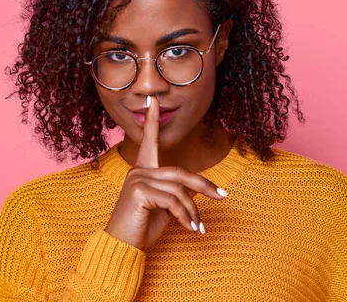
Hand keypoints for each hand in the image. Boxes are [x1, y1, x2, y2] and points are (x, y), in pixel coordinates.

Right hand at [104, 95, 227, 249]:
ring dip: (193, 211)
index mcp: (143, 171)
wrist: (123, 246)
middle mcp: (138, 170)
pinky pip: (173, 200)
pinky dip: (185, 216)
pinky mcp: (139, 191)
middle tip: (223, 196)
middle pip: (180, 173)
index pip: (149, 141)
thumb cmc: (142, 227)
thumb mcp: (165, 208)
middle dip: (204, 185)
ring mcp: (137, 179)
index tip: (153, 101)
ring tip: (197, 227)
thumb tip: (199, 186)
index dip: (151, 121)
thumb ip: (177, 193)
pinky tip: (189, 229)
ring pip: (179, 189)